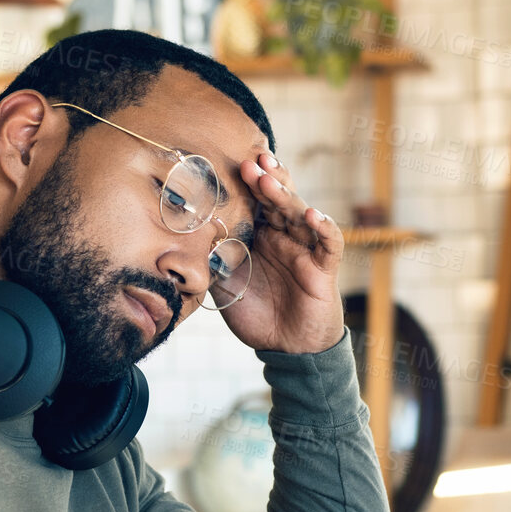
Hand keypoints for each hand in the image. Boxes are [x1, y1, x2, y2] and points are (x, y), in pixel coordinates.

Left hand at [217, 152, 346, 355]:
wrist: (288, 348)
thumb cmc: (258, 314)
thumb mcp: (225, 285)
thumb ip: (211, 260)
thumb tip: (181, 240)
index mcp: (262, 235)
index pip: (255, 201)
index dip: (247, 183)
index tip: (229, 164)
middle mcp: (285, 235)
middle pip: (278, 198)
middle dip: (264, 179)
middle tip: (249, 163)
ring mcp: (306, 247)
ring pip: (299, 212)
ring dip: (285, 194)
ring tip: (269, 179)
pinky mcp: (324, 265)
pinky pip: (329, 241)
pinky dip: (323, 226)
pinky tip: (312, 214)